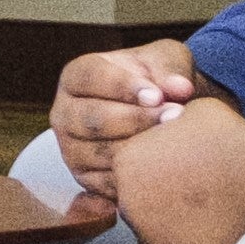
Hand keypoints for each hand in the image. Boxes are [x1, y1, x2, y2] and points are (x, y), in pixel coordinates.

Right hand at [49, 39, 199, 220]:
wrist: (154, 112)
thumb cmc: (154, 80)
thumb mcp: (162, 61)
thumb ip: (170, 69)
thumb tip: (180, 88)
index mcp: (75, 76)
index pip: (91, 78)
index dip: (123, 87)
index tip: (157, 95)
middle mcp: (64, 113)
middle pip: (93, 120)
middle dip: (136, 119)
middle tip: (175, 116)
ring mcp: (70, 148)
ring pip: (101, 153)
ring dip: (140, 148)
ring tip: (174, 139)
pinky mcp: (84, 178)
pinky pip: (108, 182)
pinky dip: (136, 176)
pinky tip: (163, 164)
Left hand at [112, 95, 244, 243]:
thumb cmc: (231, 140)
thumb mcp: (194, 112)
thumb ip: (172, 124)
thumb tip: (175, 125)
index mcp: (127, 163)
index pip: (130, 171)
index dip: (158, 169)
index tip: (182, 168)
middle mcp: (129, 204)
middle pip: (140, 205)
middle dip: (163, 199)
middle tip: (197, 192)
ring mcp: (151, 238)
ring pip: (157, 235)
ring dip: (177, 226)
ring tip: (212, 212)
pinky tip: (220, 230)